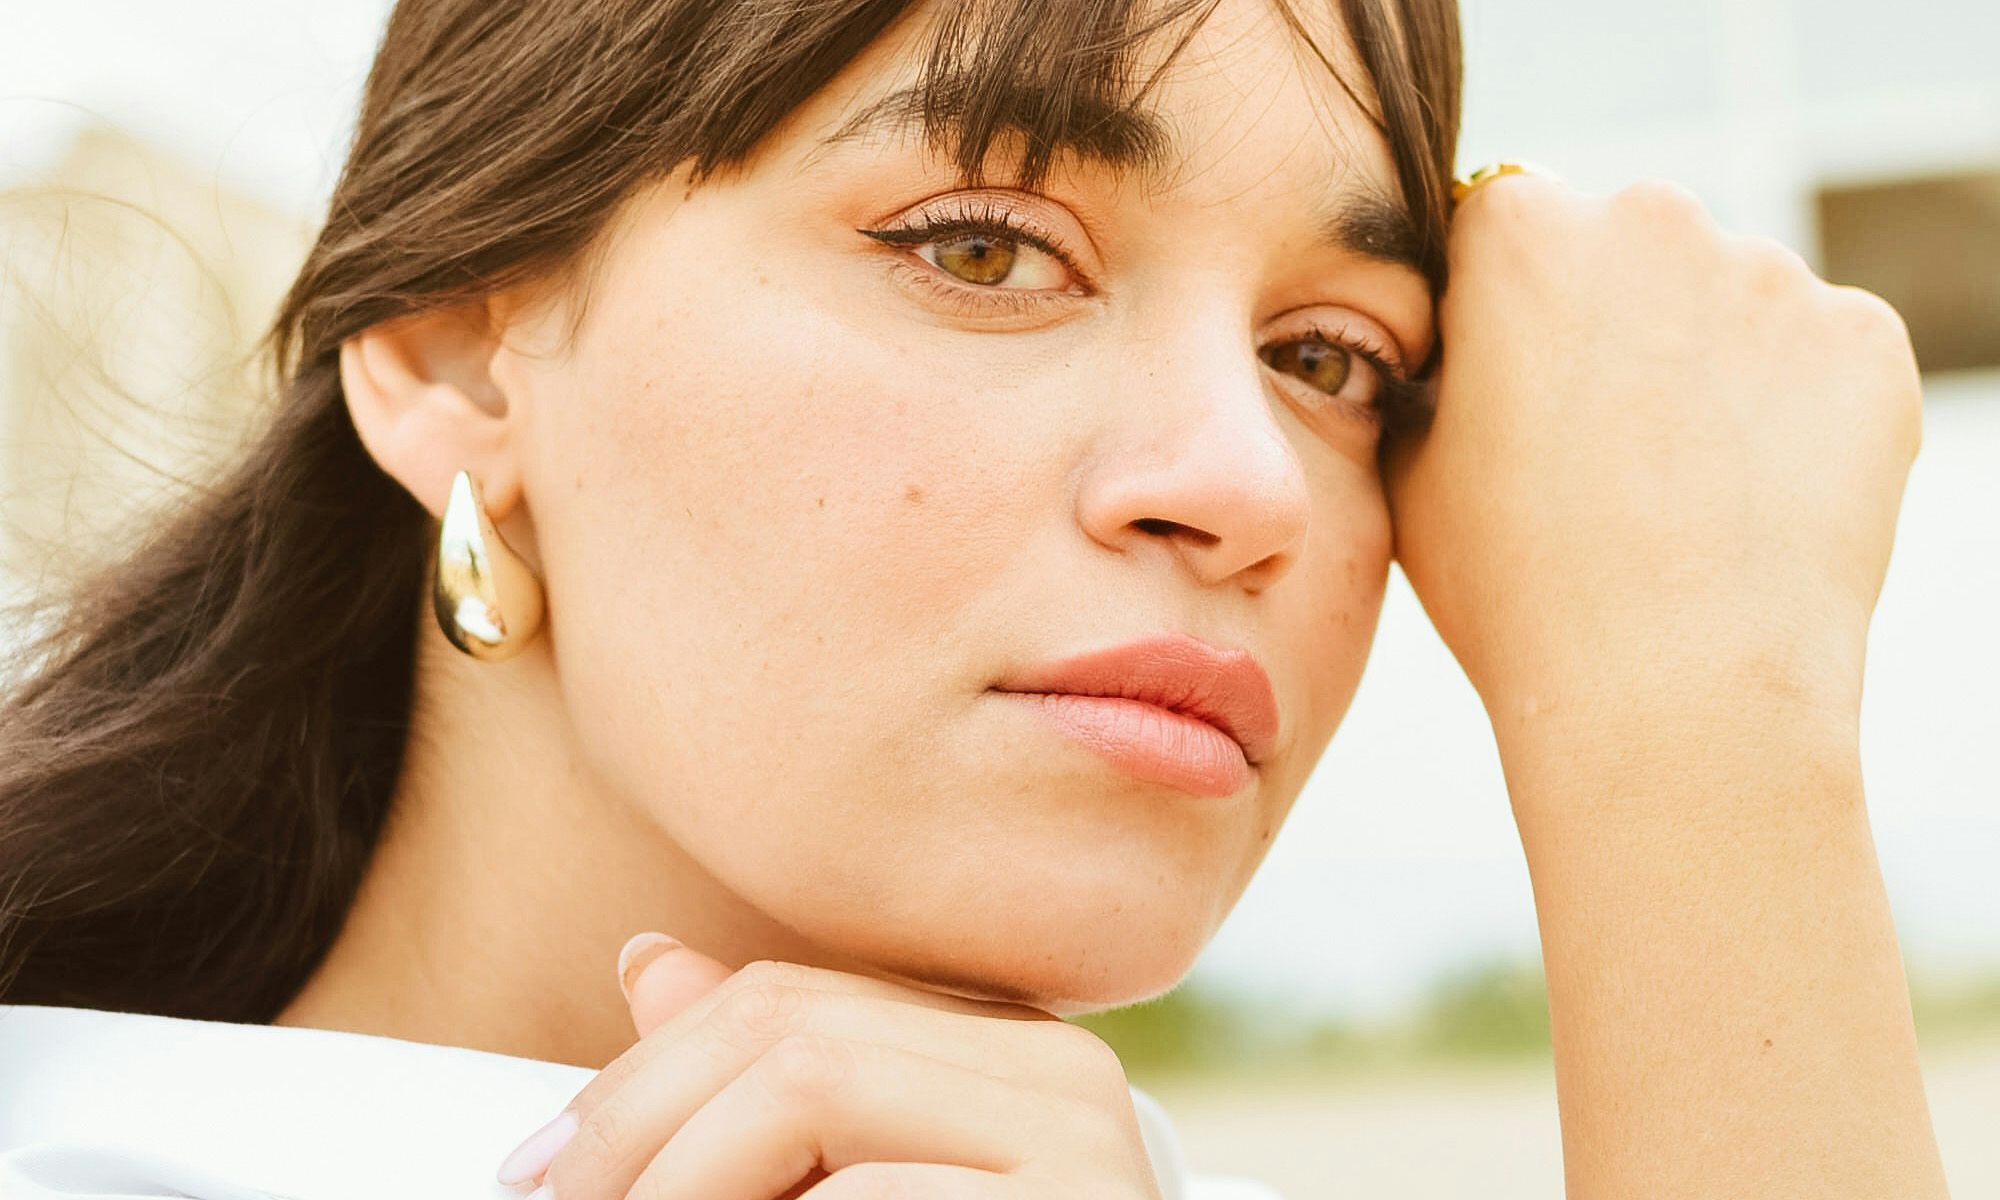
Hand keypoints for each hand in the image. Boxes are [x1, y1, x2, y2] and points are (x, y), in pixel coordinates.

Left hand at [504, 935, 1164, 1199]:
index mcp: (1002, 1056)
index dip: (641, 1078)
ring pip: (809, 1082)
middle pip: (785, 1030)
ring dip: (679, 1182)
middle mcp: (1054, 1071)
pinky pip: (869, 1194)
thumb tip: (650, 964)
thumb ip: (767, 1095)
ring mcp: (1080, 1139)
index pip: (786, 1003)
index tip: (545, 1169)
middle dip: (636, 1127)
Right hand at [1387, 175, 1922, 727]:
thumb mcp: (1410, 470)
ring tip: (1678, 498)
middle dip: (1614, 325)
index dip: (1502, 313)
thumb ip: (1434, 379)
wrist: (1671, 688)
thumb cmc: (1515, 589)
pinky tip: (1750, 506)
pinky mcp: (1866, 340)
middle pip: (1627, 251)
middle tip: (1597, 452)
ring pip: (1729, 306)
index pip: (1503, 232)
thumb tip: (1454, 367)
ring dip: (1706, 372)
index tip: (1511, 388)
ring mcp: (1771, 273)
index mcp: (1518, 231)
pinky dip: (1794, 418)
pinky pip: (1819, 361)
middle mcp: (1651, 218)